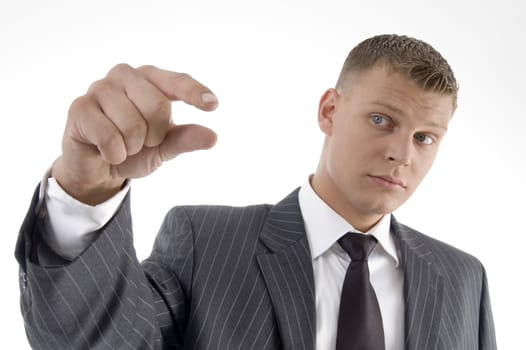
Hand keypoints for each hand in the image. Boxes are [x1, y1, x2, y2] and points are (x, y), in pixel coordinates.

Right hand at [51, 64, 217, 204]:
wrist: (97, 167)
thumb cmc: (133, 149)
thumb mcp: (164, 147)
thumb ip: (186, 139)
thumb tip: (213, 137)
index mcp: (150, 79)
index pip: (177, 81)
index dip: (195, 93)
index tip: (214, 105)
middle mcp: (125, 75)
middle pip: (157, 107)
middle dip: (155, 136)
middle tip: (142, 142)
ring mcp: (99, 88)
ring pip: (132, 125)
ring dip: (132, 147)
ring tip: (123, 145)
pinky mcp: (79, 108)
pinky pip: (109, 137)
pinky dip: (114, 154)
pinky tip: (107, 151)